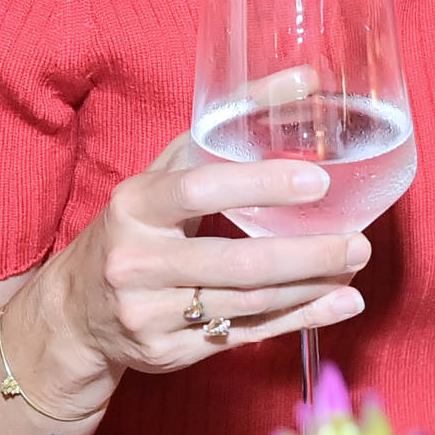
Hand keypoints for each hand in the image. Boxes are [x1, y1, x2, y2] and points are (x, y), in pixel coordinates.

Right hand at [19, 129, 371, 414]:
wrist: (77, 312)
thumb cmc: (136, 226)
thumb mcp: (163, 174)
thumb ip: (226, 128)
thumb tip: (305, 81)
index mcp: (134, 205)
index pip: (200, 190)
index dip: (261, 185)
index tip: (318, 180)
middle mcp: (136, 261)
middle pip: (238, 262)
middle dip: (308, 254)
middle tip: (358, 241)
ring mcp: (150, 313)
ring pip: (249, 303)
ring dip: (312, 287)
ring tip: (352, 266)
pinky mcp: (168, 353)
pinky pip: (246, 337)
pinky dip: (301, 319)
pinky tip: (338, 303)